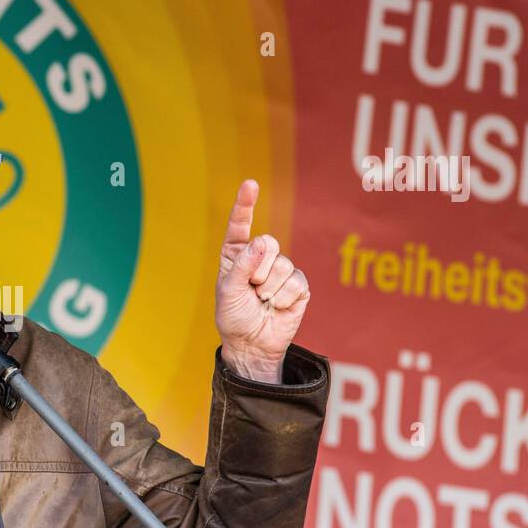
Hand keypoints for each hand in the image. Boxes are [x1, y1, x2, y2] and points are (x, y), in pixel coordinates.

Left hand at [215, 180, 309, 382]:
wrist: (252, 344)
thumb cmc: (234, 317)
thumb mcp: (228, 291)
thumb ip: (242, 266)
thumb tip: (262, 243)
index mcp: (236, 254)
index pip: (240, 225)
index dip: (246, 204)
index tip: (250, 184)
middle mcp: (260, 257)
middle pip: (268, 243)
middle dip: (258, 270)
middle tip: (252, 290)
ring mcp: (281, 269)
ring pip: (282, 266)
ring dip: (269, 290)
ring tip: (263, 302)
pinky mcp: (298, 285)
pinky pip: (295, 283)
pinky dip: (283, 299)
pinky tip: (277, 307)